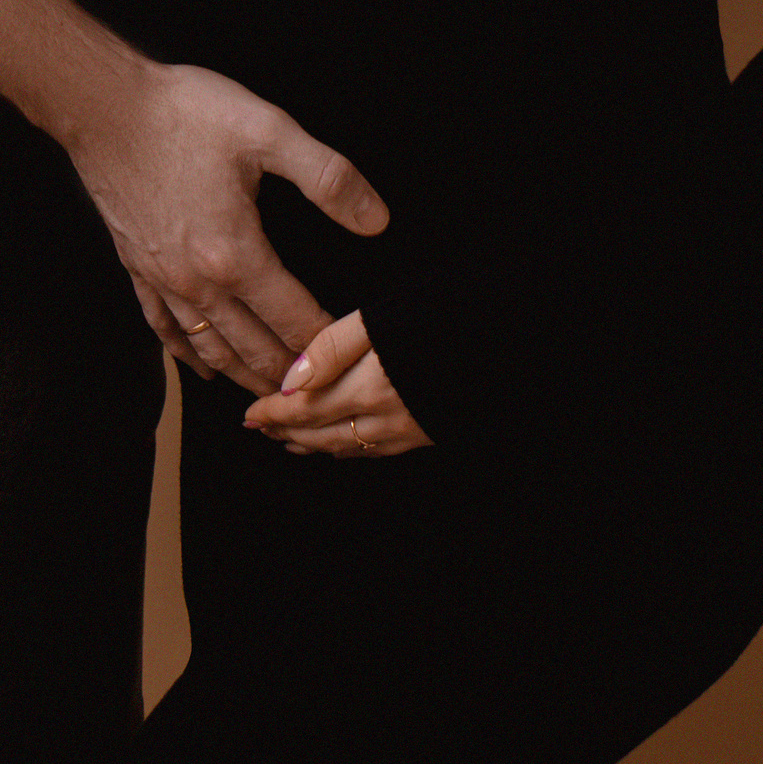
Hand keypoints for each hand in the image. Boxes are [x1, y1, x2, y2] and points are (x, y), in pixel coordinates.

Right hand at [66, 61, 387, 390]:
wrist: (104, 106)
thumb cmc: (185, 113)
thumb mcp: (268, 130)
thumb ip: (328, 177)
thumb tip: (377, 220)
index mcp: (236, 254)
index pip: (292, 318)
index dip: (323, 345)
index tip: (346, 361)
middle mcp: (198, 281)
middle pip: (252, 348)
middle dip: (286, 376)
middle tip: (315, 399)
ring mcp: (162, 279)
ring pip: (209, 349)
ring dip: (242, 376)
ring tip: (269, 395)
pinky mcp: (135, 268)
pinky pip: (164, 329)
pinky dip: (187, 356)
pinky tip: (202, 366)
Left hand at [242, 307, 431, 456]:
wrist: (513, 333)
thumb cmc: (446, 313)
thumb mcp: (382, 316)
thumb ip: (333, 346)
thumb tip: (290, 380)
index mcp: (369, 387)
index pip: (306, 408)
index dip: (274, 412)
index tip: (249, 413)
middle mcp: (385, 418)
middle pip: (321, 433)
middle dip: (286, 431)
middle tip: (257, 428)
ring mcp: (408, 430)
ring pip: (347, 447)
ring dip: (312, 444)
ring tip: (289, 440)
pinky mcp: (428, 431)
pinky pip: (375, 450)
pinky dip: (347, 450)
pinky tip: (340, 445)